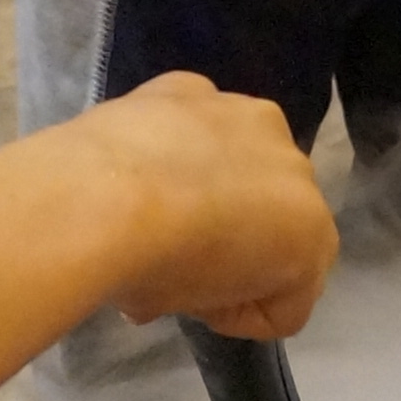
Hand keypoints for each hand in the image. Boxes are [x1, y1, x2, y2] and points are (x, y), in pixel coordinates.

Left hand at [61, 73, 335, 339]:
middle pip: (275, 220)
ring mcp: (246, 116)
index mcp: (307, 232)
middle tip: (180, 259)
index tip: (198, 311)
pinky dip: (179, 142)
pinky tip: (139, 161)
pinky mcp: (194, 87)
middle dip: (239, 240)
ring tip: (157, 205)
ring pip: (244, 161)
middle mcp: (295, 167)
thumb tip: (179, 279)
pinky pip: (198, 126)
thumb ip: (211, 294)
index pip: (288, 299)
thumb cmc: (157, 266)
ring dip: (218, 181)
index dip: (241, 313)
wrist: (94, 195)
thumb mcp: (192, 307)